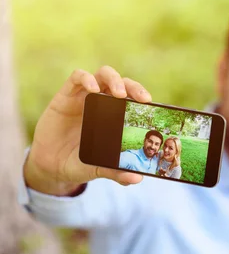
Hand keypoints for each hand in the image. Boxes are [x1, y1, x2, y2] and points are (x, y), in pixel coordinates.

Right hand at [24, 66, 150, 195]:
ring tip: (119, 93)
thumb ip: (116, 173)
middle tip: (142, 99)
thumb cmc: (80, 163)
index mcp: (117, 118)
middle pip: (123, 84)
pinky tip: (92, 89)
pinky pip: (77, 77)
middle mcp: (104, 104)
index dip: (144, 99)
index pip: (135, 100)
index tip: (153, 106)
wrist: (51, 165)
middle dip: (134, 87)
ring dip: (114, 79)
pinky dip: (86, 78)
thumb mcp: (99, 169)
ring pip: (103, 74)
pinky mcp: (66, 95)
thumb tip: (137, 179)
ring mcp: (85, 97)